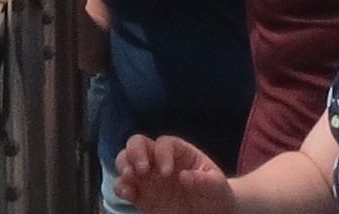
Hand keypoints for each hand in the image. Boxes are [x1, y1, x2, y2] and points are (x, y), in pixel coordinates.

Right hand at [114, 135, 232, 213]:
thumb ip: (205, 181)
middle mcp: (160, 160)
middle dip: (135, 152)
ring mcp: (148, 177)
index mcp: (180, 153)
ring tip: (130, 178)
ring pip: (125, 160)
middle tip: (142, 169)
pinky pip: (123, 186)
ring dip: (124, 165)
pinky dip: (120, 187)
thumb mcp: (217, 188)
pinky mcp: (140, 195)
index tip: (167, 173)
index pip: (165, 144)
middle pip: (138, 143)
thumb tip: (184, 176)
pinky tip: (128, 194)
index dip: (162, 154)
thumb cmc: (216, 196)